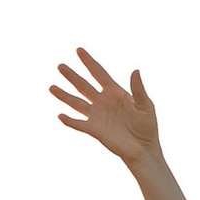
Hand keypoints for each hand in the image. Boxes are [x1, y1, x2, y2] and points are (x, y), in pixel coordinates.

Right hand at [52, 50, 199, 199]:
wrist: (143, 149)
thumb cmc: (147, 126)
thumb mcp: (146, 105)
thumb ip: (138, 89)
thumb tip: (135, 70)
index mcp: (115, 92)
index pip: (99, 73)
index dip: (89, 62)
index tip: (79, 50)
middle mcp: (103, 102)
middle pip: (84, 85)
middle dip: (72, 76)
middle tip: (60, 66)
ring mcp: (97, 115)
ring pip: (77, 102)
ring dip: (64, 95)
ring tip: (51, 87)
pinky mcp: (94, 130)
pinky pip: (79, 124)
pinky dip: (70, 121)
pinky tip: (60, 115)